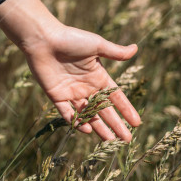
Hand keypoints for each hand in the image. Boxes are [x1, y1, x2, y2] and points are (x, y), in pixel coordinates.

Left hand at [0, 0, 140, 140]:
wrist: (44, 40)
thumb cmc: (71, 39)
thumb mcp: (97, 45)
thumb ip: (115, 52)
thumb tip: (136, 48)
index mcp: (98, 75)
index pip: (115, 97)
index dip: (126, 110)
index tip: (136, 123)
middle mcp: (86, 86)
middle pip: (104, 110)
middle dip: (116, 124)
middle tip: (126, 140)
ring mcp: (71, 93)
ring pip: (88, 115)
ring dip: (99, 128)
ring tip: (110, 142)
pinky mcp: (56, 96)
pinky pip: (68, 113)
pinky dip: (77, 122)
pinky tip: (87, 131)